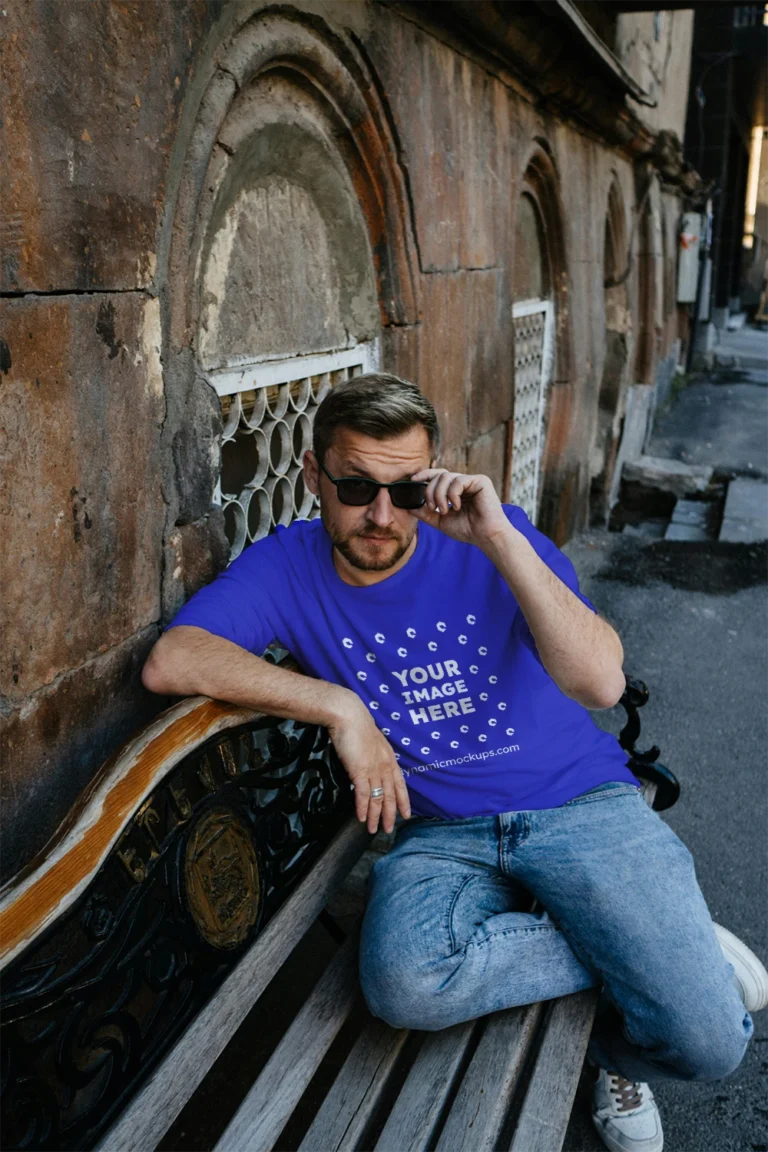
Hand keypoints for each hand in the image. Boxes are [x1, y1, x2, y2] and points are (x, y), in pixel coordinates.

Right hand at [327, 699, 410, 833]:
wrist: (348, 715)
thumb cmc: (356, 725)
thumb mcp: (371, 741)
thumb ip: (373, 755)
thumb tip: (369, 765)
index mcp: (389, 758)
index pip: (400, 784)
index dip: (404, 801)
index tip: (406, 814)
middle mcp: (384, 766)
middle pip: (391, 795)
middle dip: (390, 814)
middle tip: (389, 829)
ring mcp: (373, 769)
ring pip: (377, 798)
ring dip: (375, 816)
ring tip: (372, 829)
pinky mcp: (359, 770)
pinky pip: (362, 794)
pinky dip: (362, 808)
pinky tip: (360, 817)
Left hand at [410, 469, 509, 548]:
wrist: (485, 536)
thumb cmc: (467, 530)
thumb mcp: (440, 521)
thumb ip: (425, 513)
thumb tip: (408, 506)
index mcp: (455, 490)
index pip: (437, 476)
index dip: (424, 475)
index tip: (412, 480)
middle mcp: (463, 483)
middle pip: (439, 475)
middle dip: (430, 491)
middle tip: (433, 507)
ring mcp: (472, 481)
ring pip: (446, 477)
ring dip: (440, 495)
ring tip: (445, 510)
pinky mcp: (481, 481)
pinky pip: (458, 480)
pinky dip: (453, 494)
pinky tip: (457, 506)